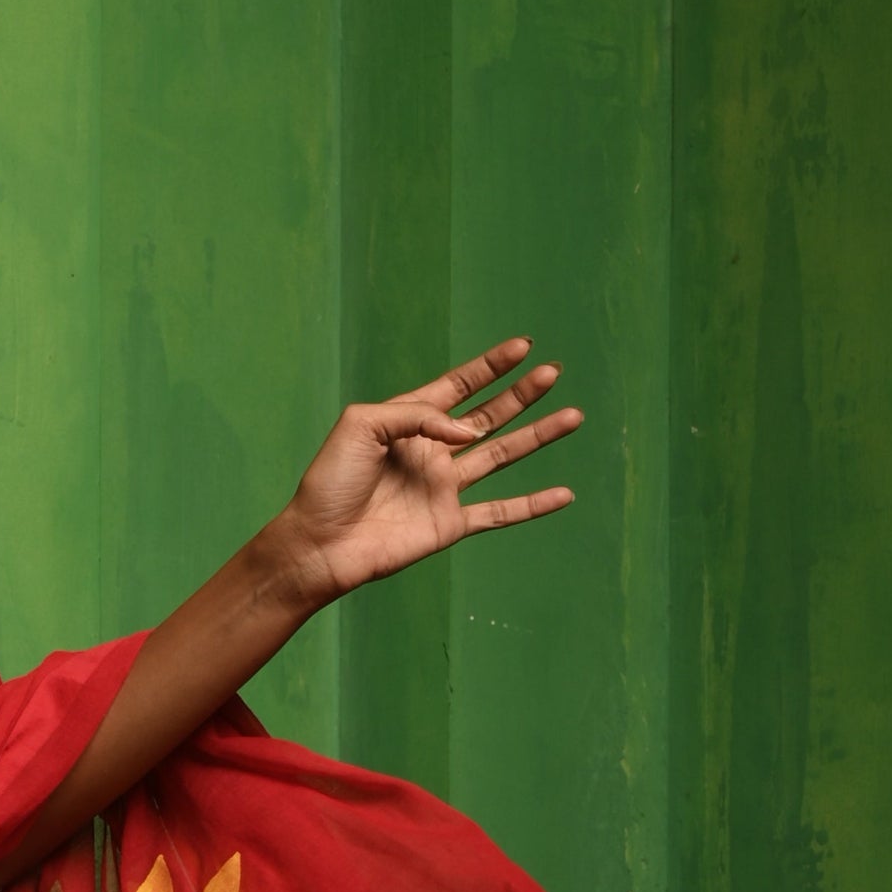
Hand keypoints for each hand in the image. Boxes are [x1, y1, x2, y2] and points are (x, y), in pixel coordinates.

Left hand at [269, 338, 583, 607]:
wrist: (318, 543)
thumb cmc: (329, 482)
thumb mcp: (361, 425)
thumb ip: (417, 416)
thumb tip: (469, 431)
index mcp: (408, 422)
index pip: (458, 386)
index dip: (490, 367)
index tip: (523, 347)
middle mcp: (431, 451)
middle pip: (488, 415)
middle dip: (522, 393)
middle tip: (554, 372)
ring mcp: (443, 488)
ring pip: (503, 455)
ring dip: (538, 436)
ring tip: (573, 416)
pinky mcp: (450, 523)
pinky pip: (501, 512)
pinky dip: (534, 505)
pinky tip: (564, 494)